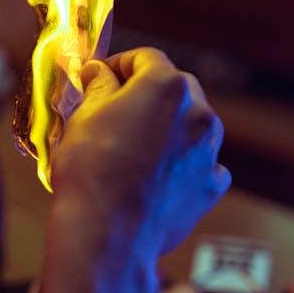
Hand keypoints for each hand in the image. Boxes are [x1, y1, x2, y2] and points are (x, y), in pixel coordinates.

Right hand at [52, 47, 229, 255]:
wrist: (109, 234)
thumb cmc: (91, 171)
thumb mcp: (83, 117)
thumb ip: (98, 86)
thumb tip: (98, 72)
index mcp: (166, 86)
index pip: (146, 57)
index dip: (120, 64)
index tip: (101, 77)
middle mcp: (198, 113)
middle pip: (175, 87)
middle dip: (148, 92)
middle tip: (115, 108)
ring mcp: (209, 151)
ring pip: (191, 124)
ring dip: (168, 126)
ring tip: (134, 145)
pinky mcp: (210, 186)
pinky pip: (201, 163)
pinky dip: (183, 163)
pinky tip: (156, 174)